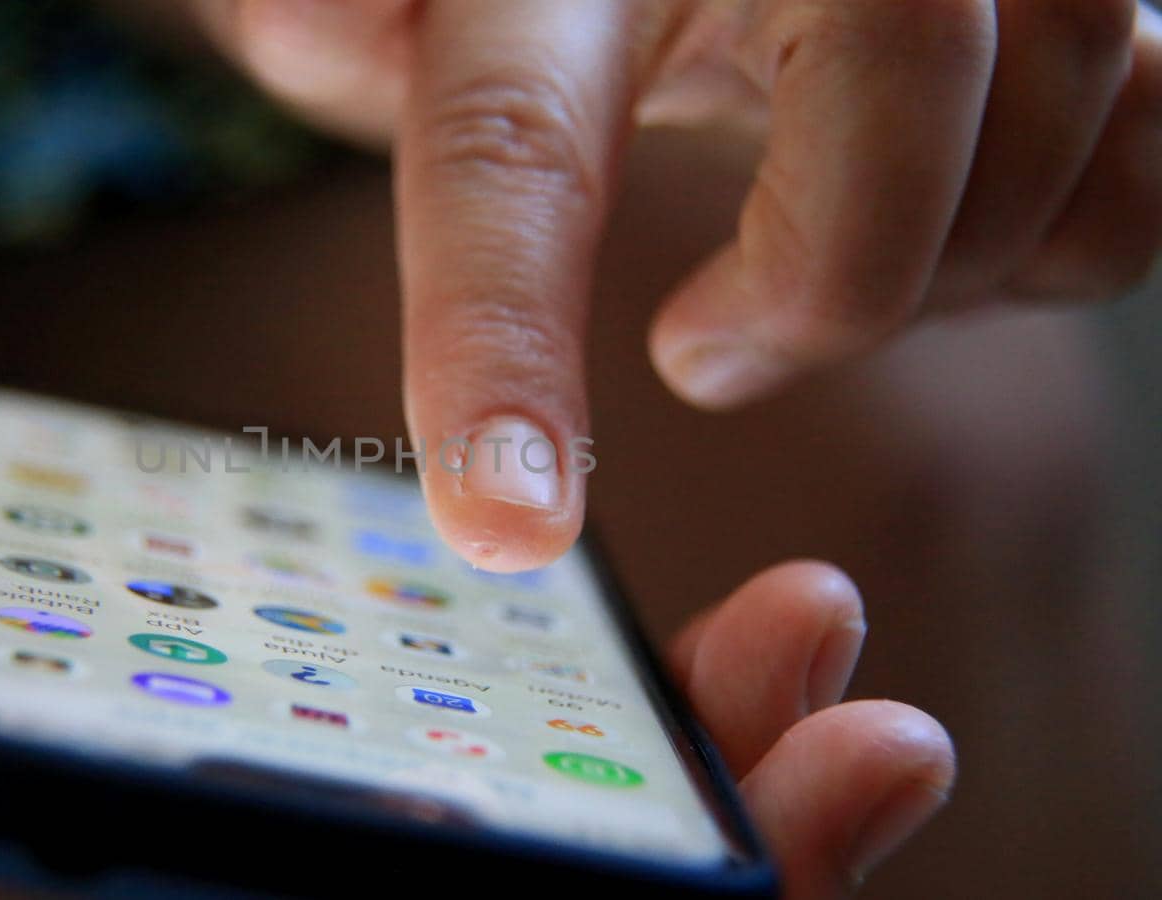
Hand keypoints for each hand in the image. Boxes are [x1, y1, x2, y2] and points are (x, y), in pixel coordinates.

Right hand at [0, 354, 949, 897]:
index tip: (703, 890)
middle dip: (655, 887)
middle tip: (858, 758)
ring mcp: (185, 834)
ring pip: (464, 866)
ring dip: (662, 794)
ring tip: (821, 677)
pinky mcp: (234, 741)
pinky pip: (436, 758)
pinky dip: (567, 713)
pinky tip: (674, 633)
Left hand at [192, 0, 1161, 569]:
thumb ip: (340, 16)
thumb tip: (309, 17)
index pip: (519, 151)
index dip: (503, 346)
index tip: (502, 527)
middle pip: (884, 152)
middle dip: (811, 297)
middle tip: (704, 344)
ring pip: (1036, 182)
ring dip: (917, 283)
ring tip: (807, 249)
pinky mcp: (1125, 11)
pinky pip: (1132, 194)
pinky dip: (1036, 257)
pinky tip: (931, 221)